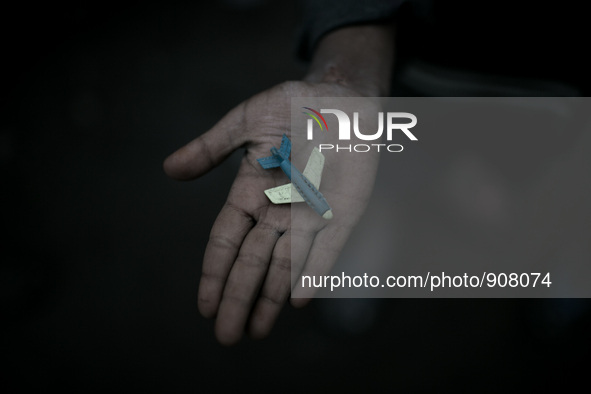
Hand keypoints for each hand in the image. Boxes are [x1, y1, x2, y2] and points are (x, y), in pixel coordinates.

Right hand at [164, 24, 393, 344]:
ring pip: (285, 264)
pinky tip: (297, 301)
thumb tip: (169, 169)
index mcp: (249, 191)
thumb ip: (211, 149)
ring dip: (270, 297)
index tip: (204, 306)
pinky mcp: (341, 211)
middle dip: (238, 298)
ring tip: (257, 331)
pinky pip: (326, 248)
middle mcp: (277, 210)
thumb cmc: (291, 105)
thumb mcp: (244, 123)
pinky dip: (312, 273)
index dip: (213, 273)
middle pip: (252, 262)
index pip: (226, 241)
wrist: (339, 94)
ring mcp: (309, 213)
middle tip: (226, 336)